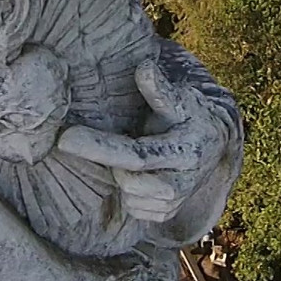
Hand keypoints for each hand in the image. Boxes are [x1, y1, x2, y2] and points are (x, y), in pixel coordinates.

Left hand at [57, 60, 229, 223]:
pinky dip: (129, 194)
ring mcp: (176, 201)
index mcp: (186, 150)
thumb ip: (160, 89)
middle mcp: (184, 181)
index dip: (99, 147)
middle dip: (110, 163)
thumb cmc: (190, 114)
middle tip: (104, 142)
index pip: (136, 154)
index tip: (65, 138)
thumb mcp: (182, 99)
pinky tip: (136, 174)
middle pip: (129, 181)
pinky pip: (135, 210)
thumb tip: (144, 67)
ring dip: (121, 177)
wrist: (214, 143)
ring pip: (130, 198)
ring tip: (130, 156)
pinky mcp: (167, 213)